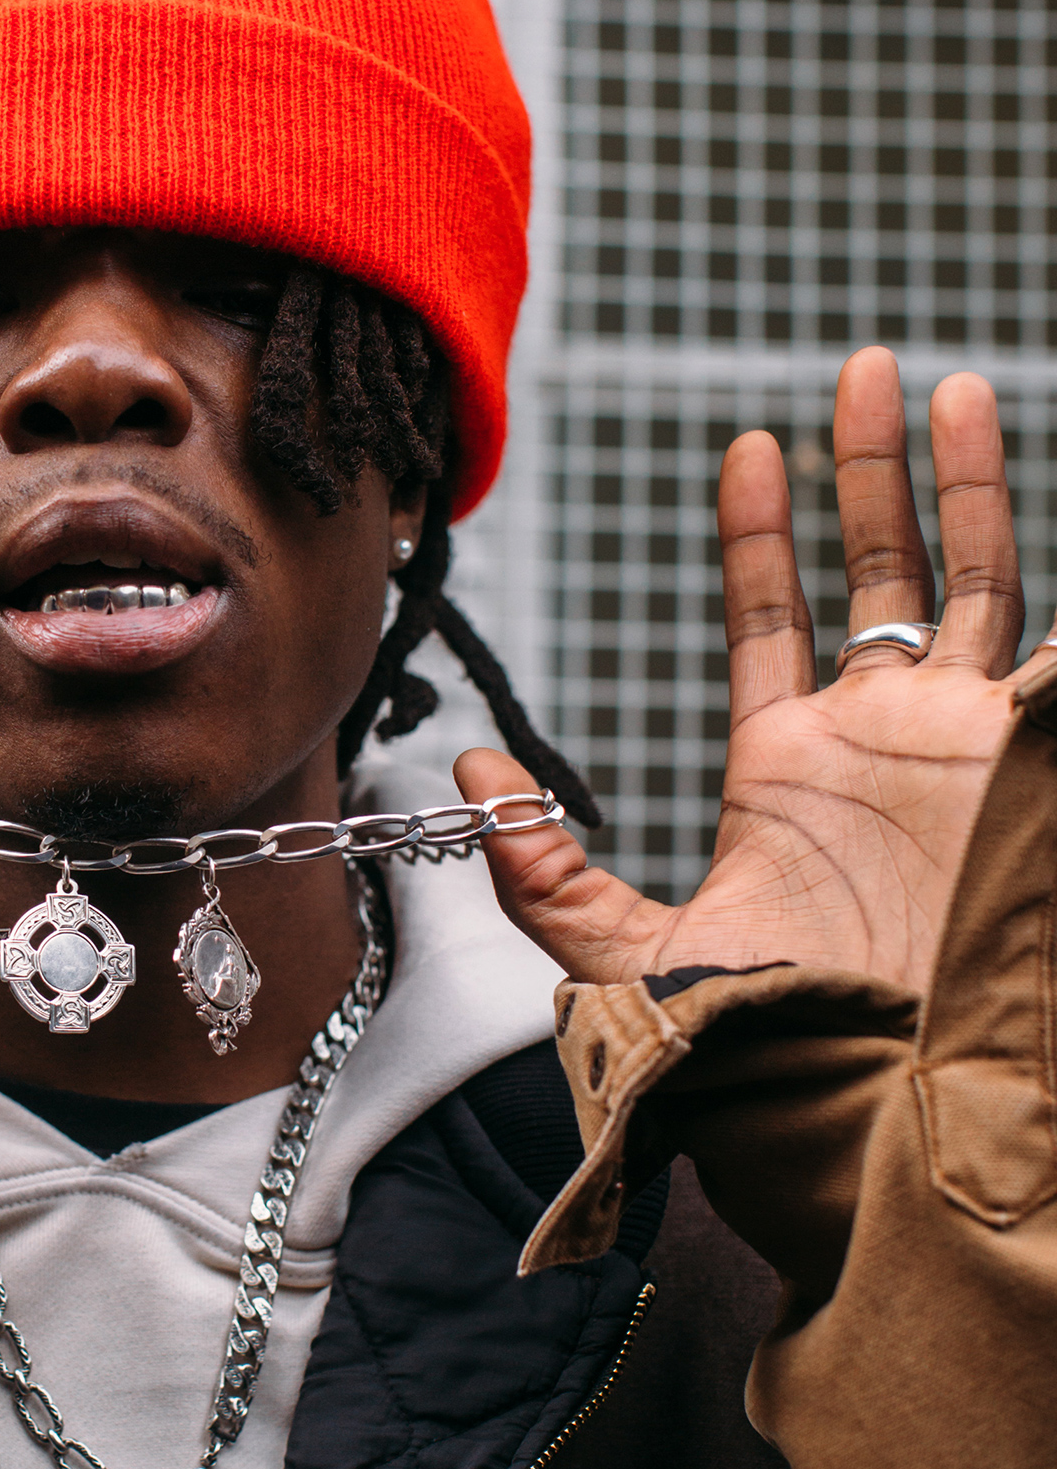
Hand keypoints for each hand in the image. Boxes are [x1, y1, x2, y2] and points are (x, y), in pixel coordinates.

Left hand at [456, 348, 1052, 994]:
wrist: (889, 1102)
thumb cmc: (770, 1049)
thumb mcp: (634, 960)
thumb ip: (542, 873)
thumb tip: (468, 773)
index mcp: (792, 766)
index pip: (771, 616)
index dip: (758, 532)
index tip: (747, 446)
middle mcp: (884, 740)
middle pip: (881, 570)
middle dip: (872, 468)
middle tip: (865, 367)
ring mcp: (966, 746)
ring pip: (978, 581)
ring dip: (969, 485)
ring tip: (955, 386)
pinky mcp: (1031, 766)